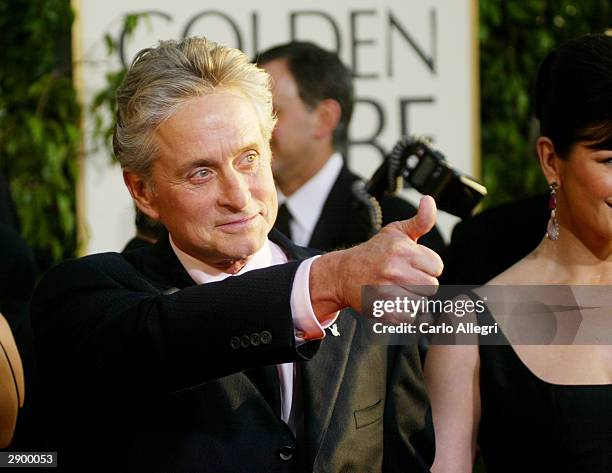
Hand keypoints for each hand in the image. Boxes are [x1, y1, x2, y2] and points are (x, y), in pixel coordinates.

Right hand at [310, 196, 443, 317]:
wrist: (343, 273)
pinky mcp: (382, 310)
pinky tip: (392, 301)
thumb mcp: (396, 231)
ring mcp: (388, 292)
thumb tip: (429, 200)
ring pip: (421, 302)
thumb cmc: (374, 252)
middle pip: (432, 286)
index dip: (427, 266)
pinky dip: (403, 312)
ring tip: (397, 288)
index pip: (437, 267)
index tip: (413, 264)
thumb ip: (421, 220)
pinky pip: (408, 316)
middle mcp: (395, 270)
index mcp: (402, 250)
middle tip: (405, 277)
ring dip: (412, 298)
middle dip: (421, 282)